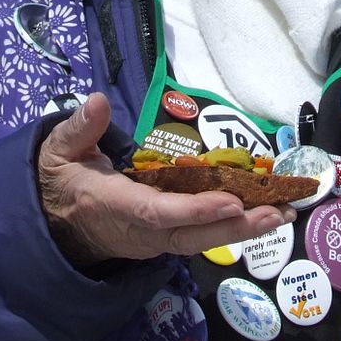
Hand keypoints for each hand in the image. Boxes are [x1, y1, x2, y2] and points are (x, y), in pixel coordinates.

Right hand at [36, 92, 293, 266]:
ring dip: (244, 230)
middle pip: (191, 235)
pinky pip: (202, 236)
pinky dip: (234, 227)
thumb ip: (79, 129)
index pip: (157, 212)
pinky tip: (267, 215)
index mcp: (113, 205)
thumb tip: (96, 101)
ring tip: (284, 214)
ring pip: (202, 239)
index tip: (230, 201)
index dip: (195, 210)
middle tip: (275, 213)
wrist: (57, 223)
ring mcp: (154, 239)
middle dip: (234, 227)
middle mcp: (139, 230)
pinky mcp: (166, 238)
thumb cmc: (63, 180)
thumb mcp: (60, 152)